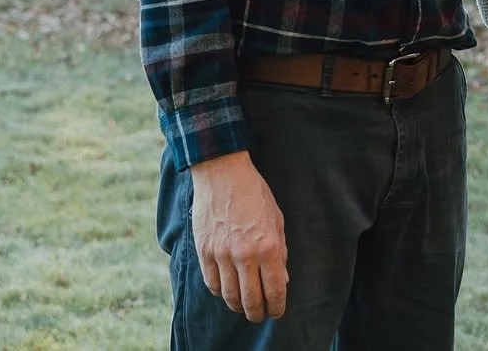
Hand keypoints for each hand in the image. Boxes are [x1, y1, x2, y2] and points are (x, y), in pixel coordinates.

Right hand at [190, 151, 287, 322]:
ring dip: (238, 306)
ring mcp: (222, 255)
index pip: (275, 289)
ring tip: (244, 307)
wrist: (223, 173)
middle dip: (257, 312)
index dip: (277, 306)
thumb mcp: (276, 218)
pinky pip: (212, 283)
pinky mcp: (204, 252)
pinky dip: (220, 292)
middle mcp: (244, 255)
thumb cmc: (254, 193)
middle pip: (251, 299)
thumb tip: (282, 278)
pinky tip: (227, 291)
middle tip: (260, 315)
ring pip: (230, 296)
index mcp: (268, 246)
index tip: (277, 311)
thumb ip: (280, 250)